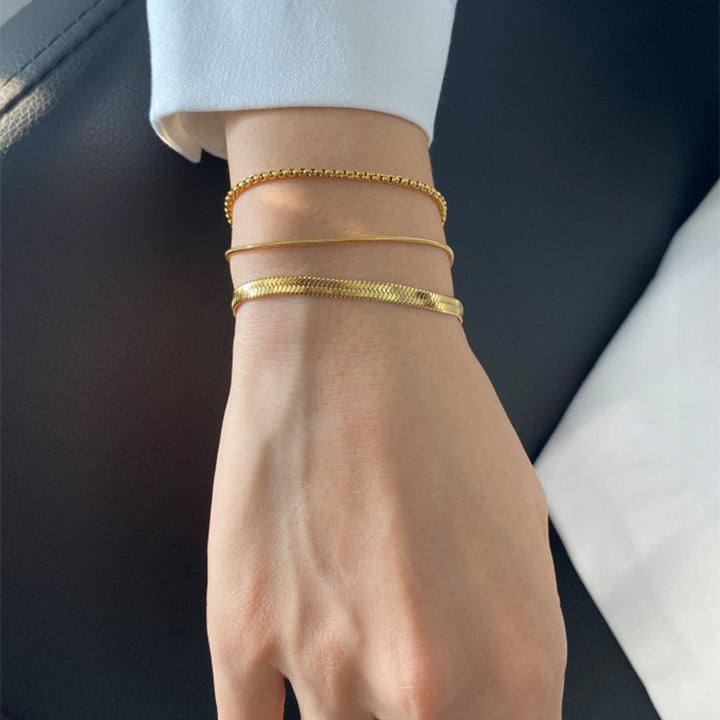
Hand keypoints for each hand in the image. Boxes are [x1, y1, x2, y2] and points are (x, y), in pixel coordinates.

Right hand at [206, 296, 566, 719]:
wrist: (347, 341)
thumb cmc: (444, 416)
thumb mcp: (523, 536)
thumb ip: (509, 641)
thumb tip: (483, 692)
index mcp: (515, 664)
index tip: (462, 711)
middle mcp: (423, 687)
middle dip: (417, 718)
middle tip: (405, 680)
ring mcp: (324, 667)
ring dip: (346, 715)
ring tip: (348, 650)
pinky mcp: (240, 635)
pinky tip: (283, 701)